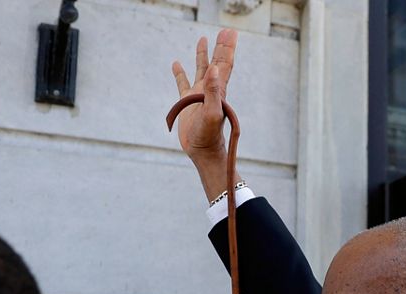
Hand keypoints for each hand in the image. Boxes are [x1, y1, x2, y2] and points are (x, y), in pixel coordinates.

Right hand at [171, 29, 236, 164]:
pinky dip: (179, 72)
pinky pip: (182, 83)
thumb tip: (214, 68)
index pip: (224, 63)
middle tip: (225, 31)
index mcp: (218, 89)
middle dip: (220, 46)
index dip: (227, 48)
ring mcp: (198, 94)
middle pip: (216, 62)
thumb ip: (214, 91)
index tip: (230, 32)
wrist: (202, 150)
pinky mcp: (187, 102)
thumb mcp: (212, 112)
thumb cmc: (209, 135)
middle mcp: (210, 89)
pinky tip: (175, 64)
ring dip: (202, 55)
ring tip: (203, 39)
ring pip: (201, 69)